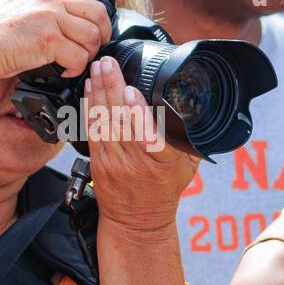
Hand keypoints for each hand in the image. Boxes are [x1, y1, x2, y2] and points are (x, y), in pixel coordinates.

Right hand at [0, 0, 121, 82]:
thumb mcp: (18, 3)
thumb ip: (43, 4)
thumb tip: (68, 17)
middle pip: (97, 10)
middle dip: (104, 31)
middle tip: (98, 44)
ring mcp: (48, 17)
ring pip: (92, 35)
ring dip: (89, 53)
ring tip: (76, 62)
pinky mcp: (47, 40)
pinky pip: (79, 57)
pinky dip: (76, 68)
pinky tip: (64, 72)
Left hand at [84, 54, 198, 233]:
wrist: (136, 221)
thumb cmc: (164, 190)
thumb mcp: (187, 167)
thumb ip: (189, 138)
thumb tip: (195, 105)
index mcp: (162, 163)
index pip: (151, 137)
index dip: (139, 113)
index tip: (132, 90)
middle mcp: (136, 162)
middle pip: (122, 121)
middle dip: (112, 88)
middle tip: (108, 62)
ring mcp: (114, 161)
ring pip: (103, 122)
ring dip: (98, 92)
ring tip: (97, 68)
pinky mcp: (97, 160)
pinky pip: (92, 130)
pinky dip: (89, 107)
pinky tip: (89, 89)